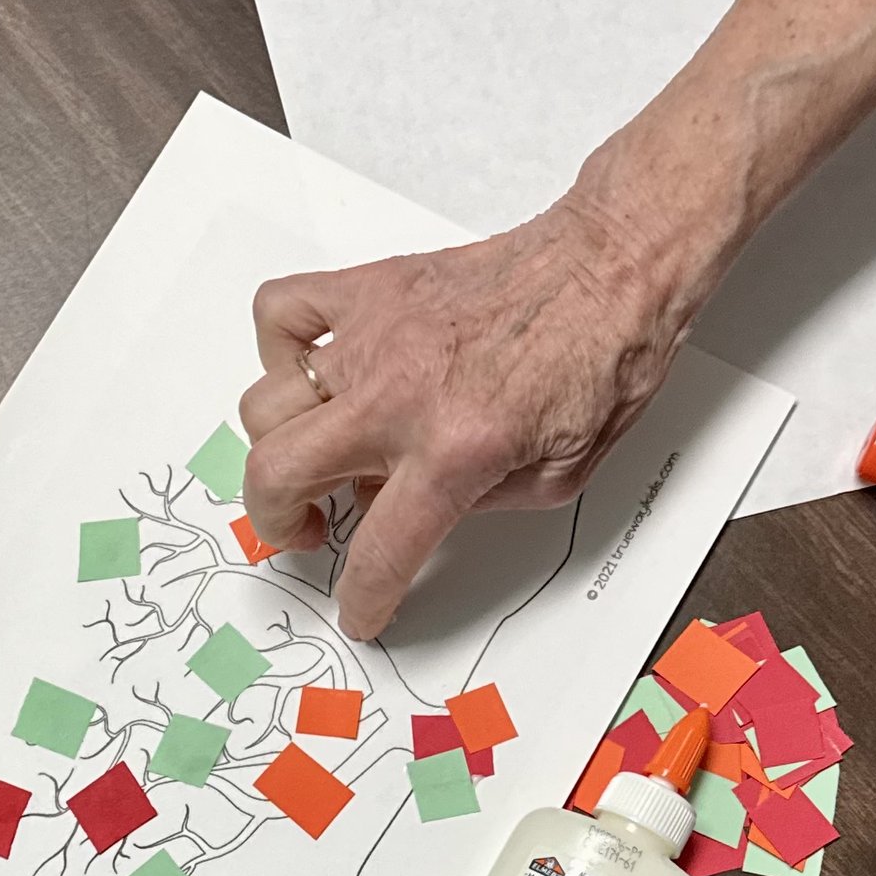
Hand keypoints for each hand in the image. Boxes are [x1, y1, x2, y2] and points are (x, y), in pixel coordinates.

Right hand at [240, 181, 698, 641]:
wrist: (610, 267)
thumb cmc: (601, 354)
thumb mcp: (560, 473)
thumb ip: (478, 504)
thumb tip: (415, 506)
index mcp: (455, 451)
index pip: (379, 550)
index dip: (363, 597)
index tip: (360, 609)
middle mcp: (399, 396)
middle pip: (278, 474)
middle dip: (277, 522)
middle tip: (306, 527)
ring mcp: (373, 338)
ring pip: (265, 402)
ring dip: (278, 445)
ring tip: (314, 452)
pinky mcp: (369, 289)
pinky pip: (279, 312)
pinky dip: (277, 348)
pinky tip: (311, 370)